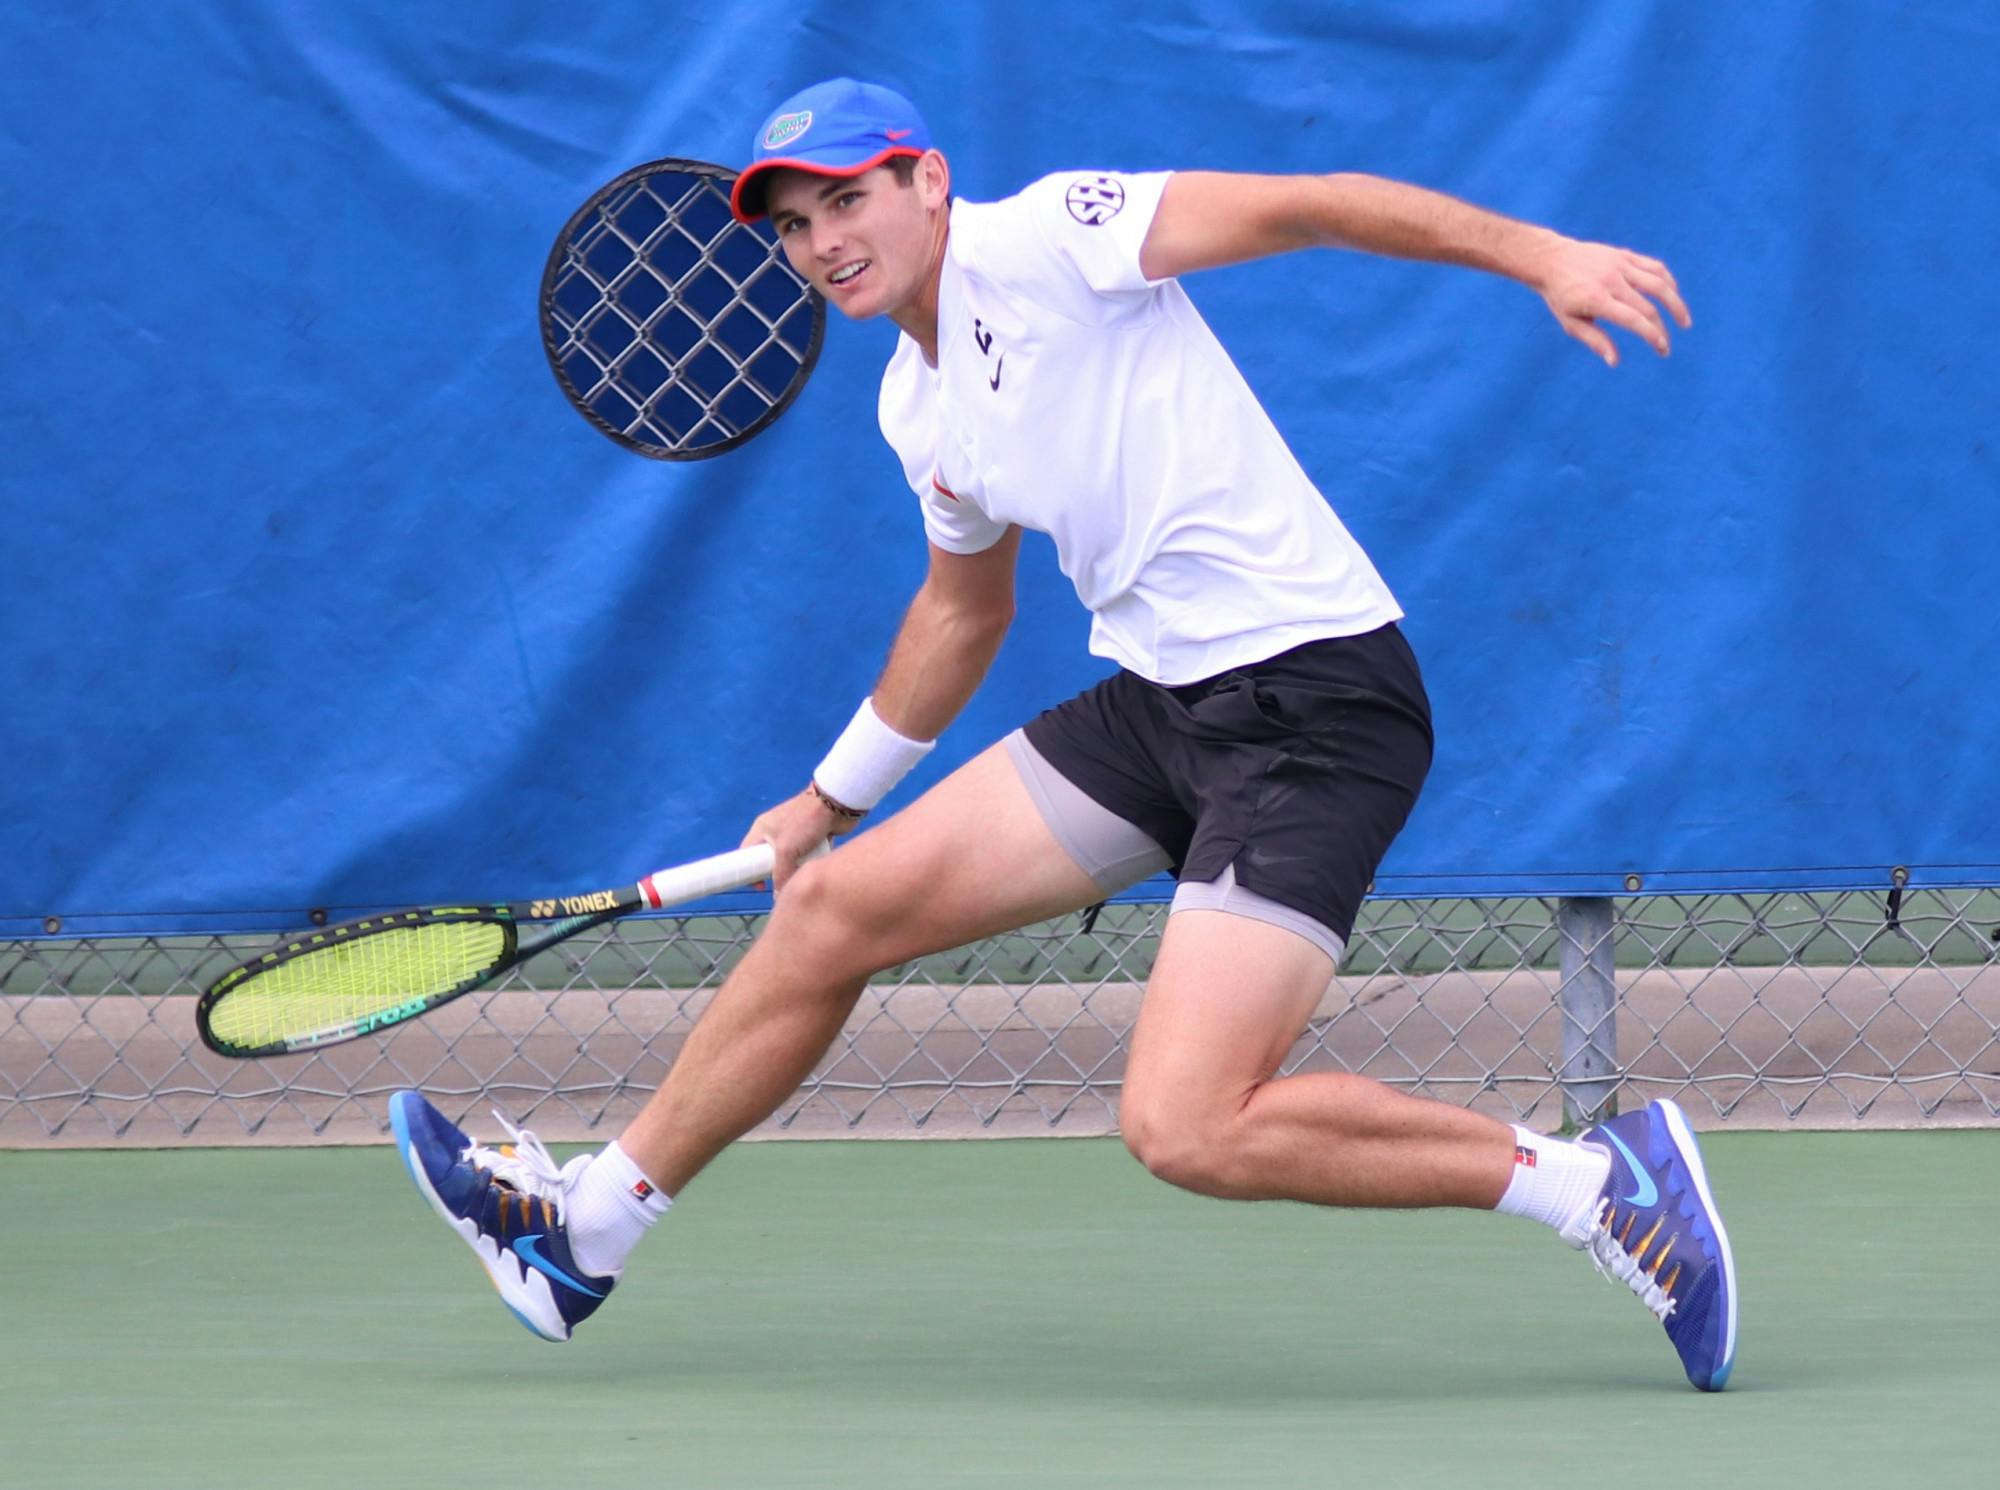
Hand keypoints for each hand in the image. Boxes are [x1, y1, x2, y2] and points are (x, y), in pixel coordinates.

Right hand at [739, 787, 852, 892]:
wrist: (836, 804)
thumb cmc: (805, 822)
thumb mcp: (786, 849)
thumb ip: (780, 873)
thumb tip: (778, 895)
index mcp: (762, 828)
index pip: (746, 853)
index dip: (748, 871)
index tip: (760, 887)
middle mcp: (775, 831)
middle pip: (769, 860)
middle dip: (775, 874)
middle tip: (783, 887)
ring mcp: (794, 835)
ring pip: (790, 860)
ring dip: (795, 871)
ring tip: (801, 880)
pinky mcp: (811, 838)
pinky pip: (805, 857)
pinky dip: (809, 864)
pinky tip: (815, 872)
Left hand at [1532, 236, 1690, 366]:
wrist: (1551, 259)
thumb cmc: (1559, 296)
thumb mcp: (1571, 323)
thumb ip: (1595, 341)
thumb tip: (1615, 361)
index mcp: (1597, 299)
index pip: (1634, 319)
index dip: (1652, 335)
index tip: (1662, 349)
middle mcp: (1611, 281)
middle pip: (1648, 306)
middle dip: (1662, 329)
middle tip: (1666, 347)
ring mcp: (1620, 265)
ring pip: (1659, 283)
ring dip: (1676, 303)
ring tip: (1684, 321)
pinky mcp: (1625, 255)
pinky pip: (1654, 267)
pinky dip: (1668, 282)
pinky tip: (1673, 295)